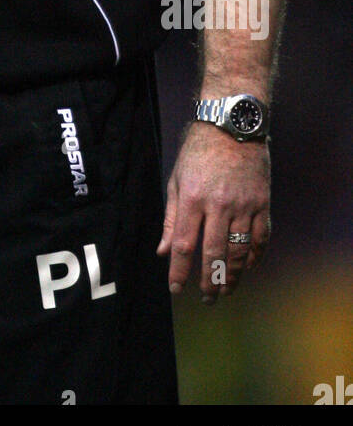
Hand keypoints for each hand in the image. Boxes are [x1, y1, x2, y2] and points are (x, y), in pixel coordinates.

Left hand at [156, 121, 269, 301]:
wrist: (232, 125)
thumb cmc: (198, 151)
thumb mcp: (177, 179)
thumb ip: (172, 218)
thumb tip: (164, 251)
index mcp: (192, 198)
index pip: (185, 244)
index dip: (180, 271)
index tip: (176, 289)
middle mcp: (218, 204)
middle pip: (214, 254)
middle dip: (209, 282)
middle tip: (207, 299)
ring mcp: (243, 205)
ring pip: (239, 251)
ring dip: (233, 276)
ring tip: (226, 289)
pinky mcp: (262, 203)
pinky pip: (261, 237)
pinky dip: (255, 256)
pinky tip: (247, 267)